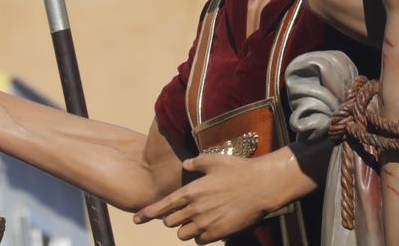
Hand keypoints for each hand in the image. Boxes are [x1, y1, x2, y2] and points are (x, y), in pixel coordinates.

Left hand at [132, 153, 282, 242]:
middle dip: (174, 219)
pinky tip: (211, 226)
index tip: (136, 219)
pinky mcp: (216, 234)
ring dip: (187, 229)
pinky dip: (201, 236)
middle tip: (186, 212)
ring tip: (200, 220)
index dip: (146, 214)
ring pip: (182, 234)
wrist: (261, 187)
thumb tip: (186, 162)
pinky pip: (199, 240)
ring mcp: (204, 223)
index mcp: (191, 191)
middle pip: (170, 223)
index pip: (161, 207)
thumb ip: (196, 162)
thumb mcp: (215, 160)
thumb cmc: (239, 170)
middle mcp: (194, 209)